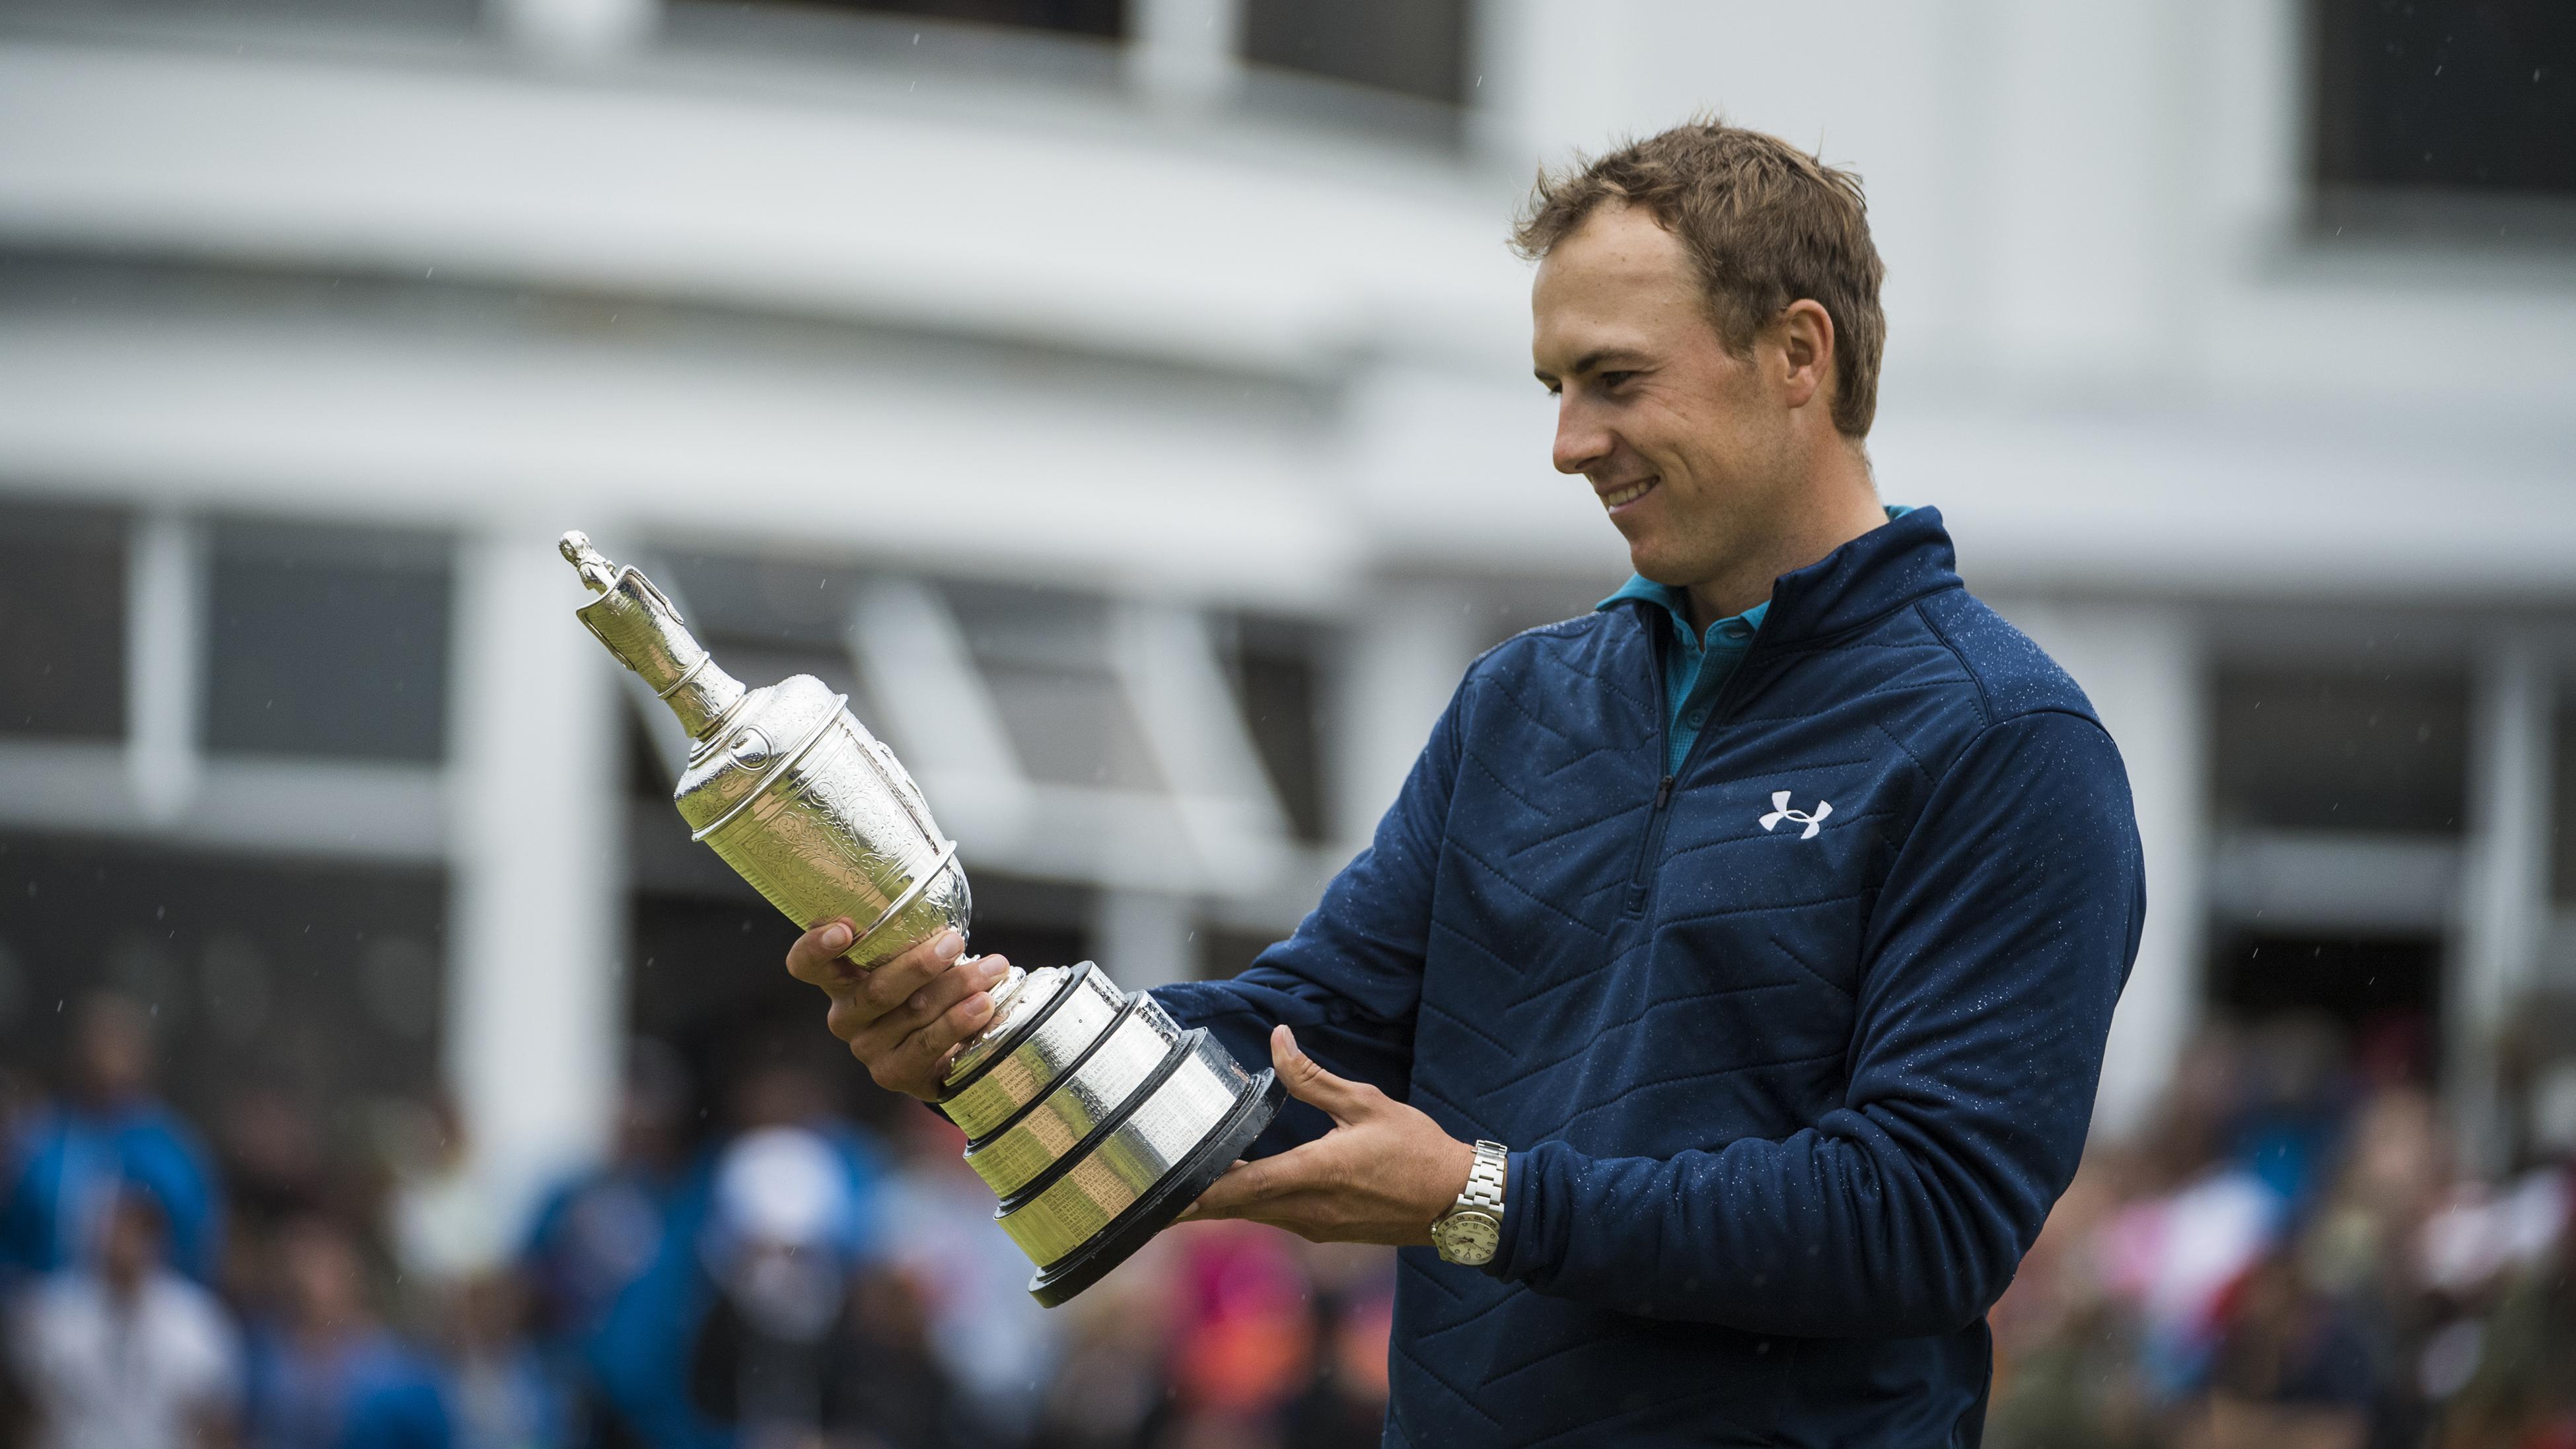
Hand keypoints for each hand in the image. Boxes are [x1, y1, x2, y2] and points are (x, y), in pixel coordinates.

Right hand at [783, 923, 1009, 1098]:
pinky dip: (960, 1021)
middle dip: (920, 964)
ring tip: (992, 969)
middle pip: (874, 990)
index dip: (816, 946)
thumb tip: (947, 921)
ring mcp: (866, 1048)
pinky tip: (984, 1005)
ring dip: (956, 988)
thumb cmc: (926, 988)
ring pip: (911, 1013)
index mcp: (838, 980)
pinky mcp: (892, 1074)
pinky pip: (928, 1045)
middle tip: (954, 942)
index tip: (844, 929)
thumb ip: (912, 939)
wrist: (945, 1049)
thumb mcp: (911, 960)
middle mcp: (845, 1015)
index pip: (806, 964)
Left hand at [1178, 1025, 1474, 1246]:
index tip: (1161, 1192)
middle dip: (1192, 1200)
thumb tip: (1278, 1040)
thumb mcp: (1366, 1103)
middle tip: (1151, 1190)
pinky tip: (1237, 1186)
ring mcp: (1315, 1226)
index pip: (1239, 1187)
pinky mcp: (1325, 1230)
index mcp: (1312, 1175)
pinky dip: (1249, 1203)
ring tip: (1184, 1182)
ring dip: (1220, 1200)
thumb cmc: (1417, 1151)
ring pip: (1253, 1214)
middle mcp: (1306, 1209)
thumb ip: (1313, 1077)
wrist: (1457, 1203)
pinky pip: (1274, 1217)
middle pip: (1234, 1208)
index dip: (1196, 1191)